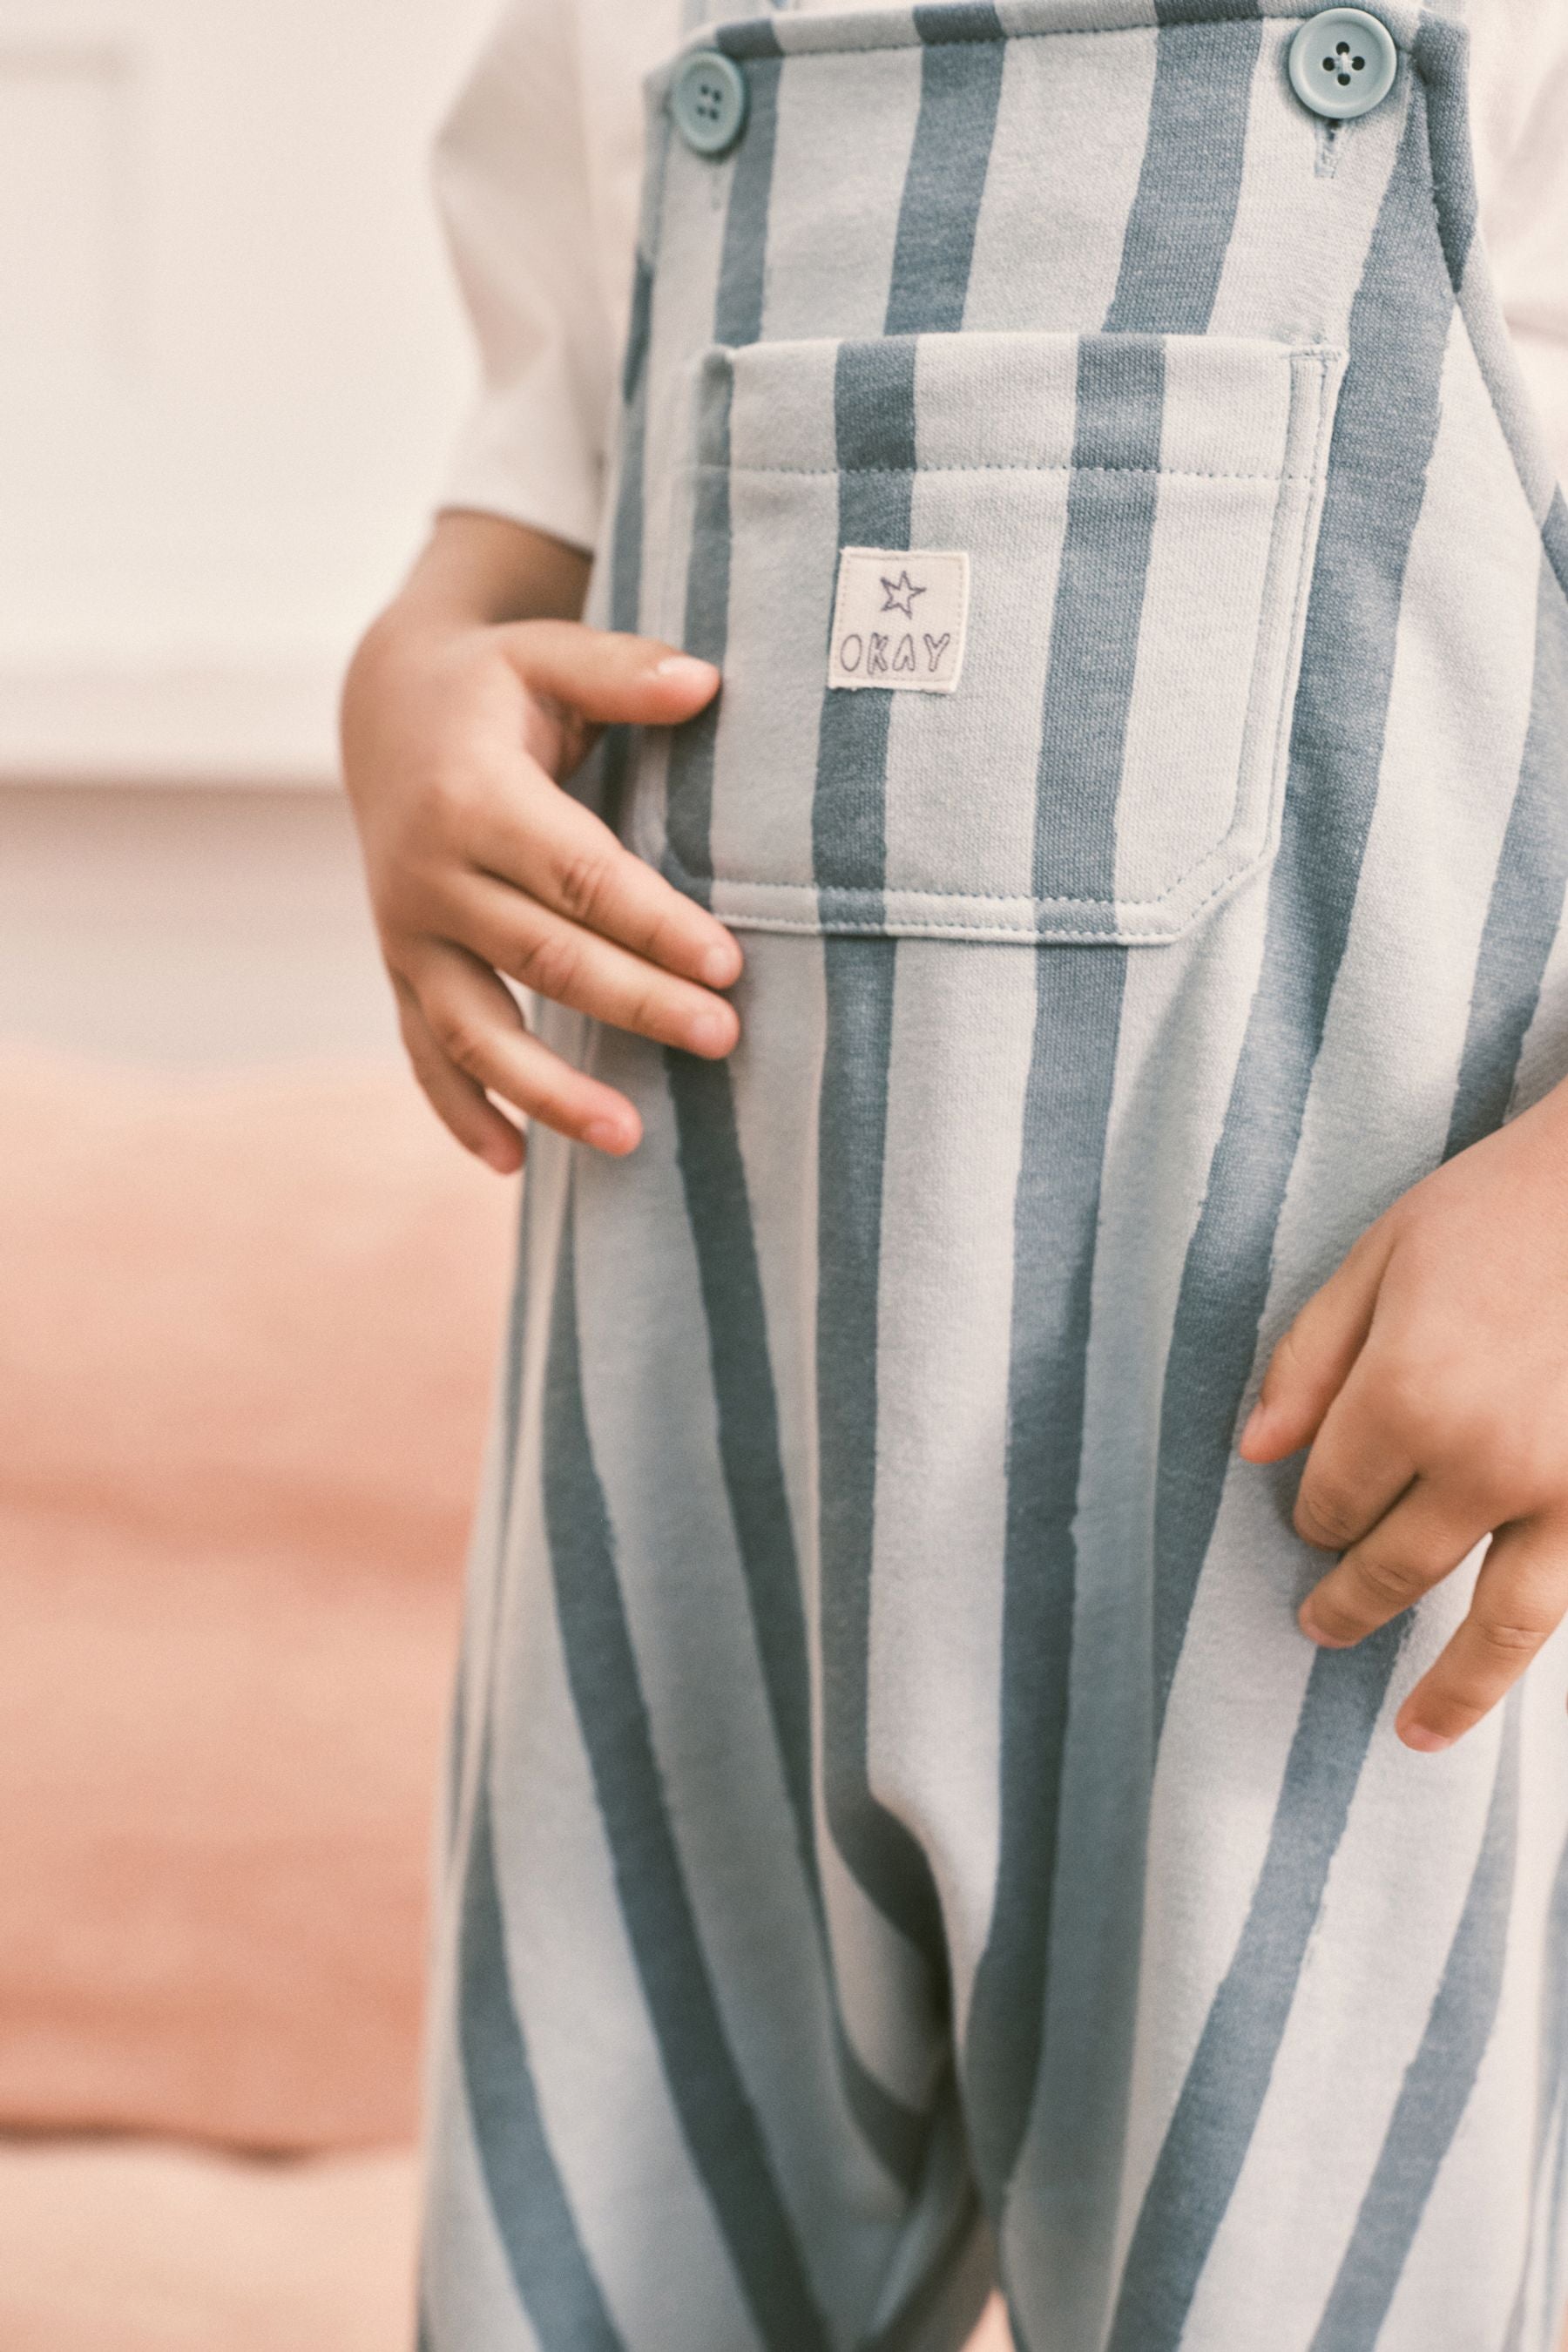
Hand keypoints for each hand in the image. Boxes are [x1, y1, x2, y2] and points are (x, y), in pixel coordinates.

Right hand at [343, 598, 740, 1172]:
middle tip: (723, 1038)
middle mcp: (430, 875)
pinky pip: (425, 1053)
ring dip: (549, 1091)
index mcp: (473, 797)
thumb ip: (623, 671)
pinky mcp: (400, 970)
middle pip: (544, 958)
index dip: (652, 923)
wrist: (385, 712)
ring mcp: (407, 934)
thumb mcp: (546, 654)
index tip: (727, 963)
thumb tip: (707, 682)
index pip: (578, 875)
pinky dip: (462, 1111)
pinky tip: (512, 1164)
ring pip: (477, 1029)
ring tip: (630, 1138)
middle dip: (637, 1004)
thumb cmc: (494, 686)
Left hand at [1239, 1083, 1567, 1751]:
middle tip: (1321, 1624)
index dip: (1315, 1513)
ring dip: (1450, 1687)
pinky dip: (1529, 1650)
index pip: (1331, 1497)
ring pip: (1500, 1623)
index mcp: (1406, 1393)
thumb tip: (1251, 1454)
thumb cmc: (1500, 1208)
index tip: (1316, 1512)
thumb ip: (1309, 1360)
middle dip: (1350, 1599)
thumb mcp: (1381, 1257)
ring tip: (1412, 1730)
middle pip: (1396, 1564)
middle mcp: (1485, 1460)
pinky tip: (1499, 1683)